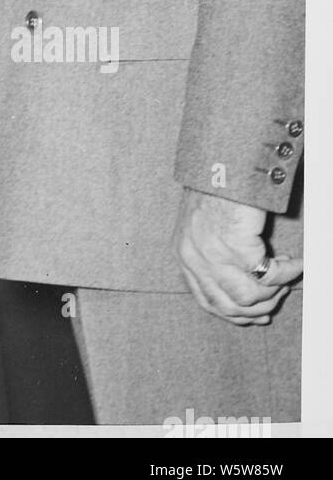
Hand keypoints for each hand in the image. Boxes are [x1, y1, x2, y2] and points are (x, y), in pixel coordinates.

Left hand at [172, 189, 302, 325]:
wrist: (220, 165)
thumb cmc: (216, 190)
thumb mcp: (202, 228)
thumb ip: (214, 257)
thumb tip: (245, 287)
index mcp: (184, 256)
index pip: (207, 301)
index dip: (236, 314)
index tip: (257, 314)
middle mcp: (194, 258)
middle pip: (228, 306)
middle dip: (259, 307)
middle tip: (279, 294)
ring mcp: (212, 254)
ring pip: (248, 298)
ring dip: (273, 291)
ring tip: (286, 274)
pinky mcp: (235, 245)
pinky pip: (267, 275)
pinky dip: (287, 272)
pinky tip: (295, 262)